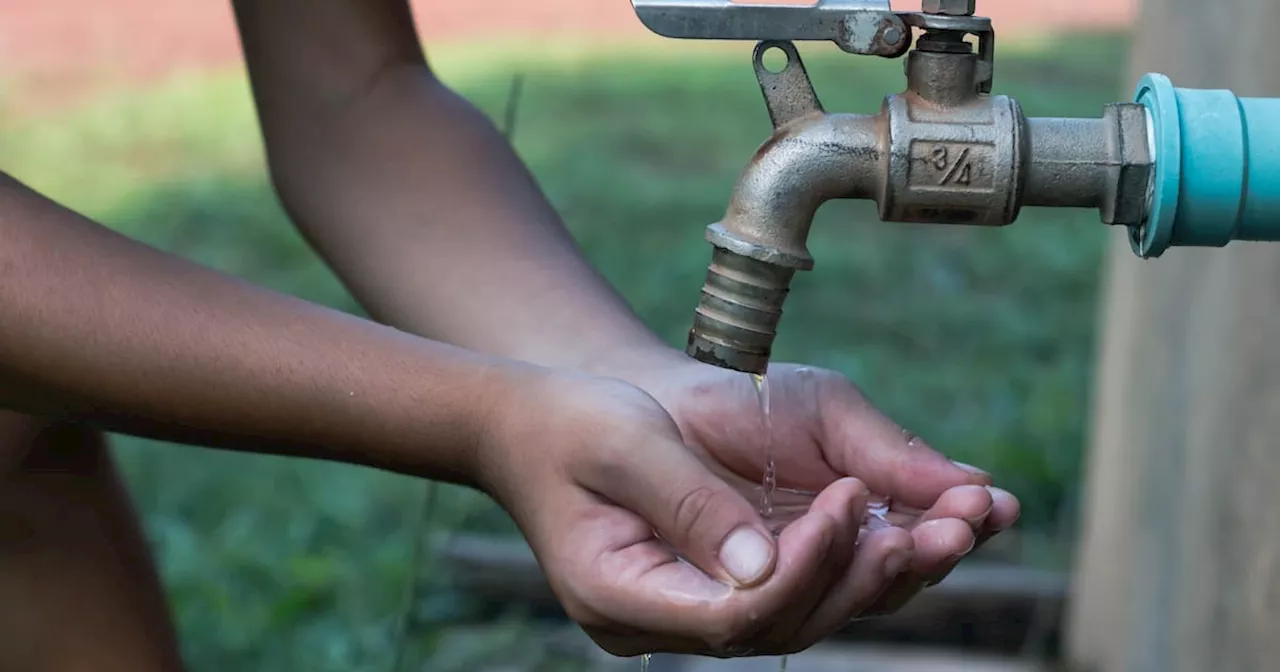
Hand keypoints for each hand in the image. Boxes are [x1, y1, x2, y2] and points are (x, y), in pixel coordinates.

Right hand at [479, 368, 917, 657]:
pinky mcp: (724, 578)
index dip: (803, 569)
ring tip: (955, 521)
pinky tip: (918, 517)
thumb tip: (765, 564)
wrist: (539, 422)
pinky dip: (860, 553)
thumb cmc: (571, 423)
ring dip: (881, 571)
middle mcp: (664, 616)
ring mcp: (694, 604)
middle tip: (940, 524)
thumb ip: (690, 502)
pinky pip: (801, 582)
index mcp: (622, 593)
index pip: (734, 615)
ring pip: (803, 611)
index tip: (848, 501)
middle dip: (865, 575)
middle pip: (782, 624)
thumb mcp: (623, 444)